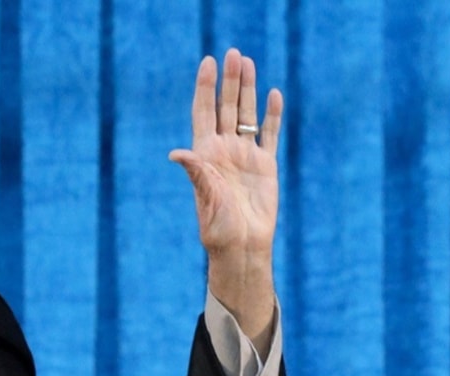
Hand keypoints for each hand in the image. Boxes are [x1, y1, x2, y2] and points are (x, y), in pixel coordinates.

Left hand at [169, 48, 282, 345]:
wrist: (243, 247)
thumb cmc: (218, 229)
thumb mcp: (205, 199)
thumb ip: (196, 173)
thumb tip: (176, 153)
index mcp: (205, 154)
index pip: (203, 111)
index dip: (204, 87)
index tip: (207, 62)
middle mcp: (224, 150)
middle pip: (225, 107)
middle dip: (229, 81)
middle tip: (233, 53)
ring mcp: (245, 156)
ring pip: (247, 115)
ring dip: (248, 90)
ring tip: (249, 63)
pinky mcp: (266, 167)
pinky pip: (269, 135)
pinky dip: (272, 116)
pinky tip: (273, 94)